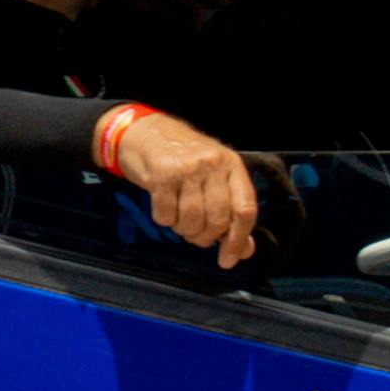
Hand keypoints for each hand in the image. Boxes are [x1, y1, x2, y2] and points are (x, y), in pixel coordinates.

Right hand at [100, 107, 257, 267]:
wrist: (144, 130)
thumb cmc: (182, 158)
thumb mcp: (213, 177)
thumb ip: (231, 211)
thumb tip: (245, 250)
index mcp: (232, 166)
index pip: (245, 210)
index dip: (238, 240)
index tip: (229, 260)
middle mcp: (213, 165)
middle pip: (218, 220)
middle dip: (205, 237)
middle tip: (196, 234)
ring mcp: (188, 169)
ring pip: (192, 221)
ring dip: (184, 230)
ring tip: (179, 219)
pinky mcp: (162, 174)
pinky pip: (166, 215)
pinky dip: (164, 220)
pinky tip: (164, 207)